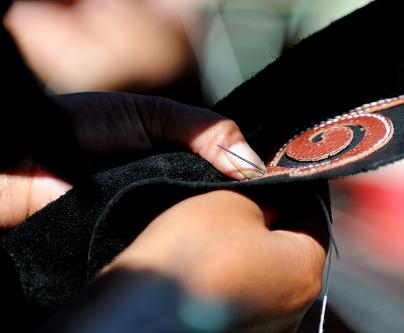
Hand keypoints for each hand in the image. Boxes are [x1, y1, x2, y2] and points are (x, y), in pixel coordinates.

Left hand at [0, 92, 264, 226]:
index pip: (230, 173)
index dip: (253, 178)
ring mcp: (159, 218)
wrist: (28, 159)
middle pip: (220, 202)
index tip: (278, 185)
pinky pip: (174, 241)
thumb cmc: (84, 126)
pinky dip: (188, 237)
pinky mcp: (141, 242)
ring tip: (241, 223)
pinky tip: (204, 234)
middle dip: (240, 203)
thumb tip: (255, 165)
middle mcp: (174, 191)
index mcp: (181, 160)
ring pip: (201, 224)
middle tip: (267, 207)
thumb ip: (205, 129)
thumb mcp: (153, 114)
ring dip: (217, 220)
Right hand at [104, 190, 327, 331]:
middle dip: (269, 220)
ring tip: (221, 227)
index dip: (292, 190)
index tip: (273, 175)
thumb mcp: (232, 202)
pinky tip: (208, 258)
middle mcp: (294, 308)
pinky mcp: (237, 332)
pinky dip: (232, 273)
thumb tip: (276, 195)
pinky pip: (243, 292)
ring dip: (249, 248)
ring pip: (265, 271)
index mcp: (305, 272)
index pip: (314, 217)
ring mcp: (265, 326)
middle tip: (243, 196)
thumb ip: (265, 195)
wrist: (136, 311)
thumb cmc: (191, 251)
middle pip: (289, 247)